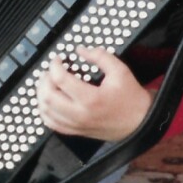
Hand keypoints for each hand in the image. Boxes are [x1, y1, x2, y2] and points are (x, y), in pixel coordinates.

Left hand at [37, 47, 153, 141]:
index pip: (60, 80)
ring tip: (48, 84)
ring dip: (41, 94)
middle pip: (48, 96)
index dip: (54, 66)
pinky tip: (47, 101)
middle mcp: (80, 114)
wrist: (140, 122)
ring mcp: (76, 125)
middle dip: (44, 80)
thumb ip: (100, 57)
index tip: (57, 60)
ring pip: (45, 111)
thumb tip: (81, 50)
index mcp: (91, 99)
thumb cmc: (131, 99)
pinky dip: (44, 111)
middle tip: (50, 71)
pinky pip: (51, 123)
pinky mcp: (75, 131)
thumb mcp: (120, 71)